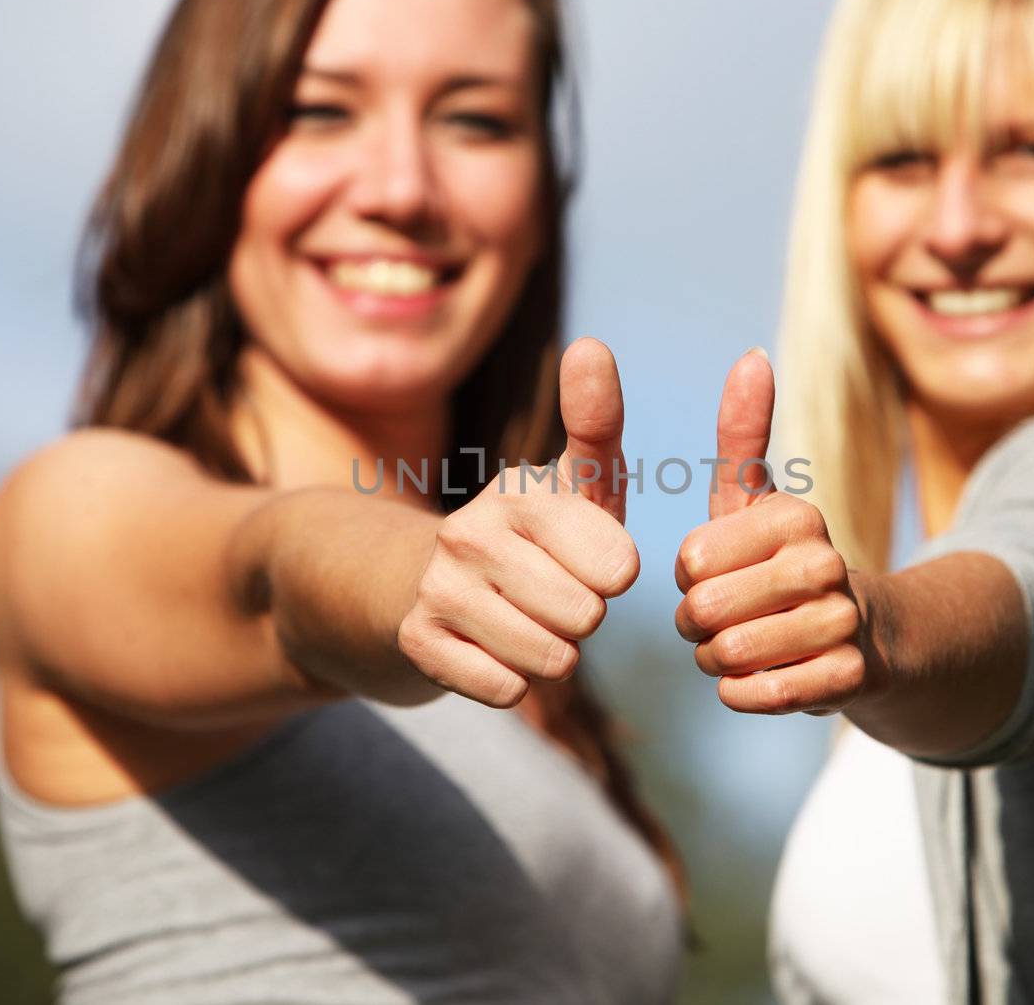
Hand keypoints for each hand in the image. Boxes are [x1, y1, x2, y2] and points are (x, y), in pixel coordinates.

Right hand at [398, 337, 638, 706]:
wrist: (415, 585)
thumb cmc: (528, 537)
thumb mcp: (572, 484)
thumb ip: (596, 423)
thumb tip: (592, 344)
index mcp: (521, 490)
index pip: (618, 564)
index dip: (613, 576)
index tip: (590, 559)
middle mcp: (472, 530)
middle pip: (586, 617)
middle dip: (582, 619)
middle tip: (551, 596)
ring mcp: (439, 586)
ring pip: (549, 660)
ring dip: (549, 656)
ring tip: (524, 622)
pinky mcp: (416, 642)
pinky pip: (507, 691)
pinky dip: (511, 683)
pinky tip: (488, 650)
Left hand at [673, 349, 871, 714]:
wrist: (863, 633)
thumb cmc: (779, 562)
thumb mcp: (754, 501)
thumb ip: (743, 432)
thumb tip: (751, 355)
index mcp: (795, 515)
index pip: (692, 558)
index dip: (687, 577)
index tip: (712, 574)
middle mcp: (826, 563)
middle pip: (708, 608)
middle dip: (696, 623)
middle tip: (715, 620)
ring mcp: (843, 621)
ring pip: (735, 653)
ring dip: (719, 659)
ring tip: (736, 647)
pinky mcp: (852, 676)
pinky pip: (767, 693)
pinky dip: (746, 691)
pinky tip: (756, 678)